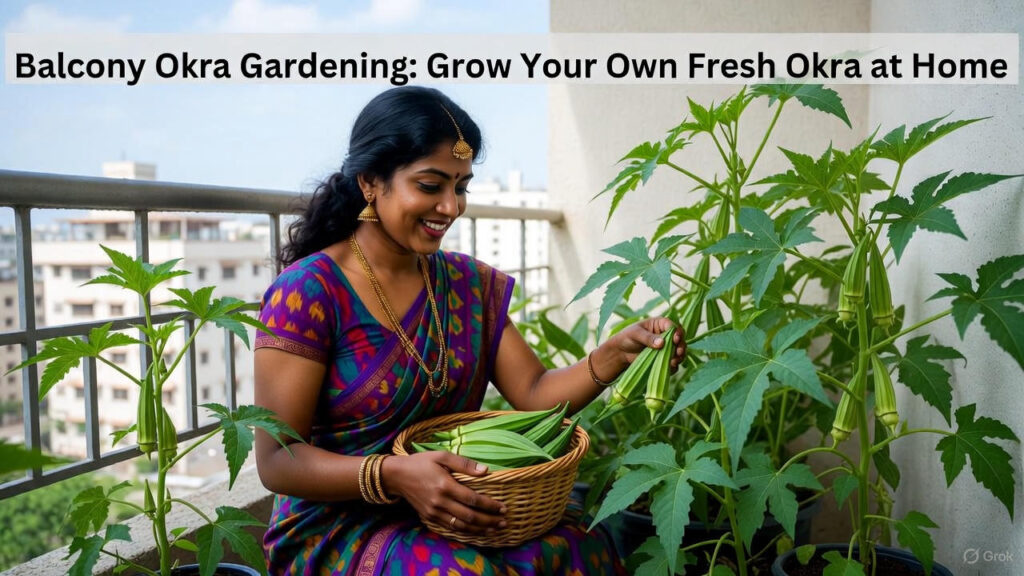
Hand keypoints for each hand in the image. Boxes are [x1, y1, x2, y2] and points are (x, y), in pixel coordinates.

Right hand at [382, 451, 506, 534]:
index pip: (473, 499)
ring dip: (480, 529)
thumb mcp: (442, 456)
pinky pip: (450, 527)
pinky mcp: (429, 517)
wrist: (397, 476)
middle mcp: (440, 502)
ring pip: (461, 525)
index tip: (502, 507)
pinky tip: (476, 530)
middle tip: (503, 521)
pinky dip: (465, 531)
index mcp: (445, 485)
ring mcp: (434, 512)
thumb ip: (464, 464)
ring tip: (494, 528)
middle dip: (489, 520)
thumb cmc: (421, 462)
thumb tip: (486, 471)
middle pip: (470, 516)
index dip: (490, 505)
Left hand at [609, 317, 686, 372]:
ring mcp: (666, 348)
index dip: (677, 332)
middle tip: (678, 353)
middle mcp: (666, 335)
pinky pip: (673, 363)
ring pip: (679, 352)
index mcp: (660, 324)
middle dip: (681, 346)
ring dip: (679, 357)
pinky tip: (670, 367)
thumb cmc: (627, 337)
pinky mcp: (664, 359)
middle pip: (680, 339)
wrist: (621, 353)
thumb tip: (662, 343)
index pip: (673, 326)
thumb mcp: (636, 334)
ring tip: (674, 362)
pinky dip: (673, 366)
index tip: (675, 340)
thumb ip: (648, 338)